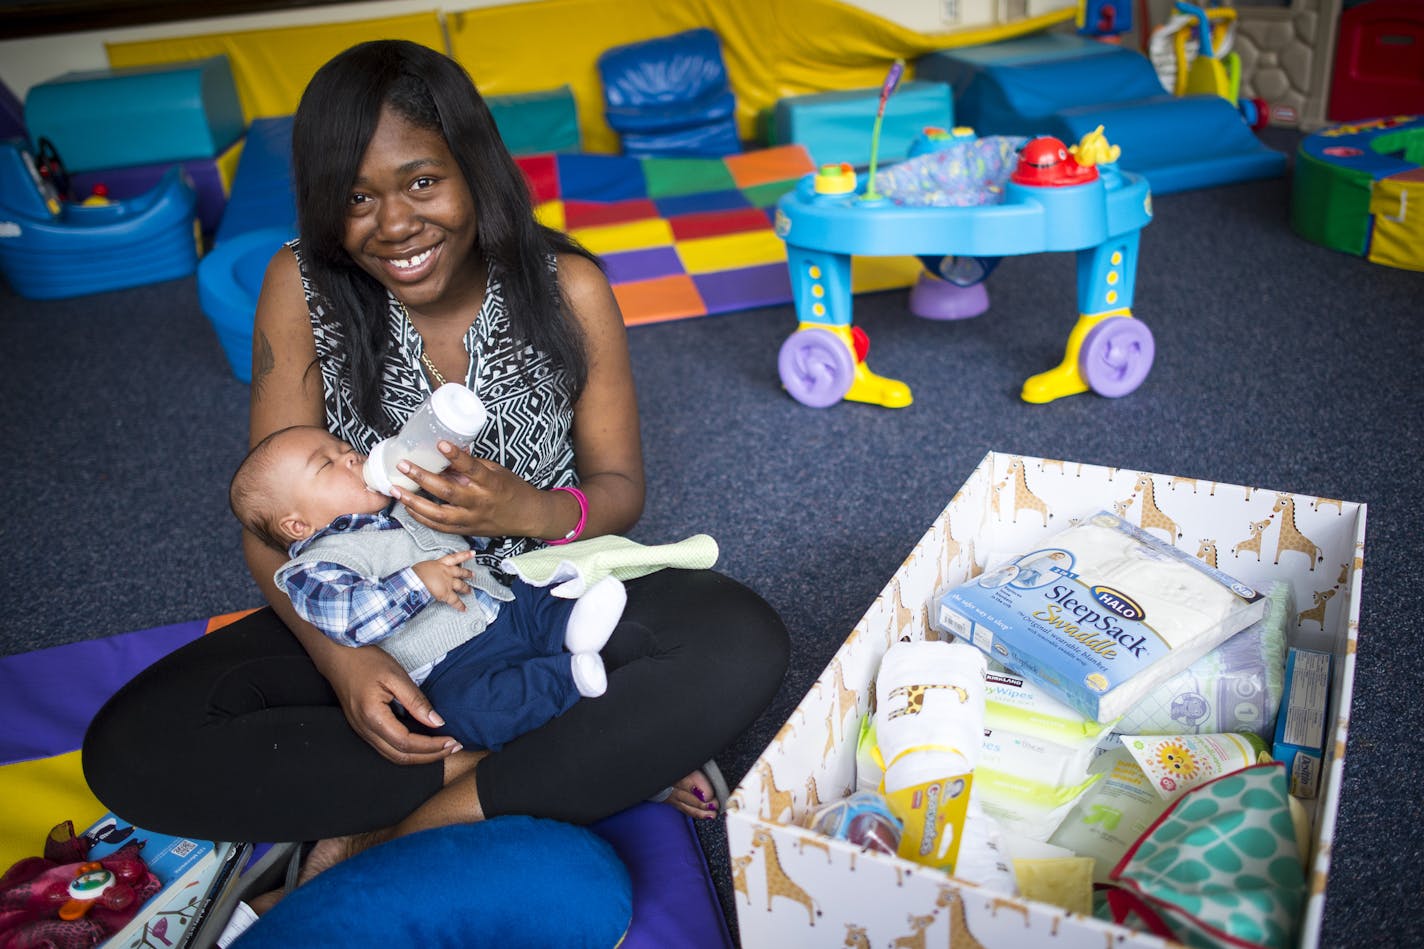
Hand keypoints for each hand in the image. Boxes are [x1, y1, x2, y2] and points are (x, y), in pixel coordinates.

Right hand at [319, 644, 461, 764]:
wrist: (336, 655)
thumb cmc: (364, 660)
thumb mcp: (395, 675)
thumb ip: (416, 701)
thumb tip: (437, 722)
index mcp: (373, 717)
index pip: (407, 743)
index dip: (432, 746)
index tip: (452, 741)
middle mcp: (364, 730)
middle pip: (400, 756)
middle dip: (429, 756)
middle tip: (453, 748)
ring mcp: (361, 730)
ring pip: (392, 755)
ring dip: (418, 756)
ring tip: (441, 748)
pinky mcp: (362, 727)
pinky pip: (385, 747)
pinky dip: (406, 750)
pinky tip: (421, 742)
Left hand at [393, 442, 545, 537]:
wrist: (526, 516)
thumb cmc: (512, 489)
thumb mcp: (497, 470)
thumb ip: (472, 464)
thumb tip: (449, 450)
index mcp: (491, 483)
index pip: (471, 468)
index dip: (456, 456)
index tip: (440, 443)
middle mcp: (480, 502)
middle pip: (447, 492)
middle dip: (422, 478)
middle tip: (403, 465)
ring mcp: (472, 519)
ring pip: (438, 514)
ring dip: (414, 502)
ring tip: (396, 490)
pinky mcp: (466, 530)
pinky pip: (439, 526)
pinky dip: (421, 517)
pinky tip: (408, 507)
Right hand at [412, 550, 476, 609]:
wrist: (415, 581)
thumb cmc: (414, 574)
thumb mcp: (423, 567)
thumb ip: (430, 569)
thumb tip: (427, 572)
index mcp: (440, 564)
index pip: (454, 557)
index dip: (465, 555)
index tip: (473, 553)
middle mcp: (447, 572)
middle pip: (460, 572)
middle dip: (467, 573)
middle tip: (472, 574)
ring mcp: (448, 583)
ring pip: (461, 585)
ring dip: (466, 588)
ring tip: (469, 591)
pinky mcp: (446, 594)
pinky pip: (455, 601)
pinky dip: (460, 605)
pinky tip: (464, 609)